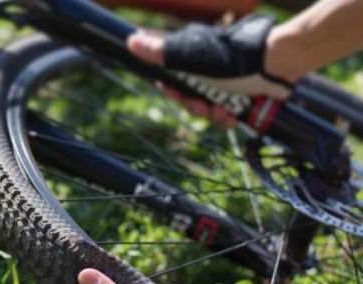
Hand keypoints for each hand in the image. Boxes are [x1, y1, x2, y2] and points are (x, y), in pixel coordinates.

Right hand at [126, 14, 296, 126]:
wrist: (277, 65)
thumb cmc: (234, 59)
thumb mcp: (192, 57)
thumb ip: (161, 53)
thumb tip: (131, 40)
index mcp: (192, 58)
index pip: (170, 78)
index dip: (170, 89)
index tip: (174, 92)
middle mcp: (207, 70)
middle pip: (188, 96)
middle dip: (194, 106)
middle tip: (204, 107)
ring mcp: (224, 82)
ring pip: (206, 106)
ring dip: (212, 115)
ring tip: (224, 113)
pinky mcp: (240, 94)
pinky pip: (225, 112)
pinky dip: (227, 117)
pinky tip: (233, 117)